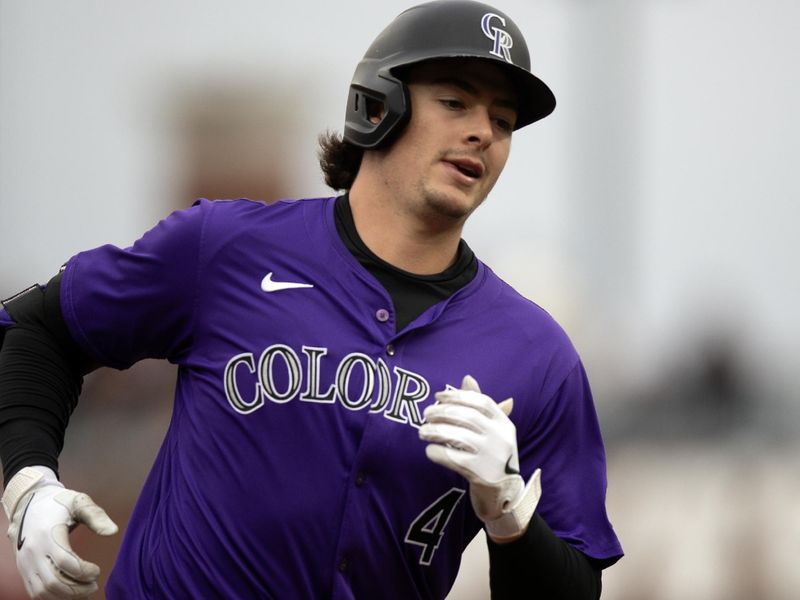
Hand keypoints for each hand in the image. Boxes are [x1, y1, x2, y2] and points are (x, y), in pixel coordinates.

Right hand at [2, 466, 117, 598]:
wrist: (28, 504)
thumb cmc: (59, 503)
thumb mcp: (78, 501)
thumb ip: (96, 516)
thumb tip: (113, 532)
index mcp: (48, 534)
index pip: (65, 561)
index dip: (84, 571)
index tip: (97, 571)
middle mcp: (33, 551)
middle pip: (53, 581)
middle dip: (77, 588)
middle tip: (93, 585)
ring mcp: (26, 563)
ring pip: (42, 591)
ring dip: (65, 596)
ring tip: (84, 590)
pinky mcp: (23, 570)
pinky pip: (34, 592)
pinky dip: (52, 597)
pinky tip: (69, 592)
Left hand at [419, 375, 541, 541]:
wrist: (503, 497)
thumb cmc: (492, 458)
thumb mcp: (492, 431)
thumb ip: (480, 406)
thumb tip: (467, 378)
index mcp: (505, 424)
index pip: (481, 402)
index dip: (457, 396)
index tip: (438, 396)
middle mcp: (501, 438)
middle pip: (467, 417)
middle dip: (442, 413)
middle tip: (425, 414)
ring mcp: (492, 457)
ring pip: (458, 436)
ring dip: (435, 431)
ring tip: (422, 432)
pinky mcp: (480, 475)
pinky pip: (452, 458)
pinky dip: (437, 452)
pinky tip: (429, 451)